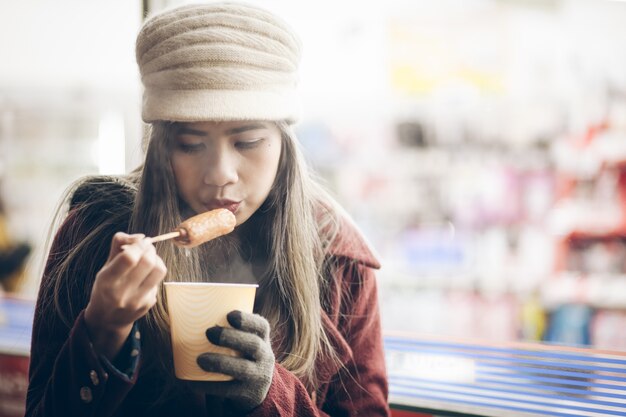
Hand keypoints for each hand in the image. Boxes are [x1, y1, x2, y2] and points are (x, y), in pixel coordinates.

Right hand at [84, 232, 166, 358]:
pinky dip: (153, 273)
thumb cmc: (105, 288)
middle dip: (149, 249)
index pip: (129, 258)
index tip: (139, 241)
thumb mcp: (105, 268)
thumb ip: (118, 246)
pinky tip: (144, 277)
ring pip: (159, 270)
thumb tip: (140, 236)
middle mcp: (123, 293)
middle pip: (148, 261)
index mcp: (107, 281)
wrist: (107, 320)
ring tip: (148, 258)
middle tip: (145, 247)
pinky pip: (158, 280)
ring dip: (156, 259)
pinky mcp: (149, 304)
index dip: (138, 244)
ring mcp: (138, 300)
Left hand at [195, 310, 274, 411]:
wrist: (255, 388)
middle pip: (253, 345)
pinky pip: (229, 390)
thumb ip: (226, 327)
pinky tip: (193, 382)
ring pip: (243, 368)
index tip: (230, 314)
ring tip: (200, 359)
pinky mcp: (247, 393)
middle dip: (231, 337)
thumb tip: (184, 312)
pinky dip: (210, 385)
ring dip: (221, 362)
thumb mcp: (243, 341)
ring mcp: (258, 376)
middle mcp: (264, 356)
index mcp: (262, 338)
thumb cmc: (240, 354)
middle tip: (209, 332)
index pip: (261, 326)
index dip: (248, 320)